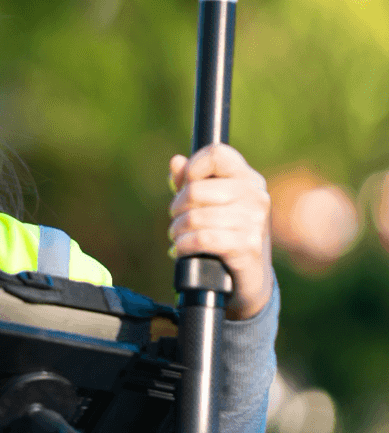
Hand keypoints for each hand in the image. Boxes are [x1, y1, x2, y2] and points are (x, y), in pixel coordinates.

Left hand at [168, 144, 272, 320]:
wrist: (246, 279)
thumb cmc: (224, 233)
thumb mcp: (209, 203)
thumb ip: (191, 180)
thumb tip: (176, 162)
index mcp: (248, 178)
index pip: (217, 153)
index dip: (193, 167)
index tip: (186, 185)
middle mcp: (255, 196)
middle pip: (196, 189)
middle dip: (177, 207)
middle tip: (177, 220)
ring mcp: (254, 221)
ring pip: (195, 217)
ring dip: (177, 230)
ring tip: (178, 236)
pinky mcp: (247, 247)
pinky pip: (202, 239)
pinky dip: (182, 246)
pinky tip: (179, 250)